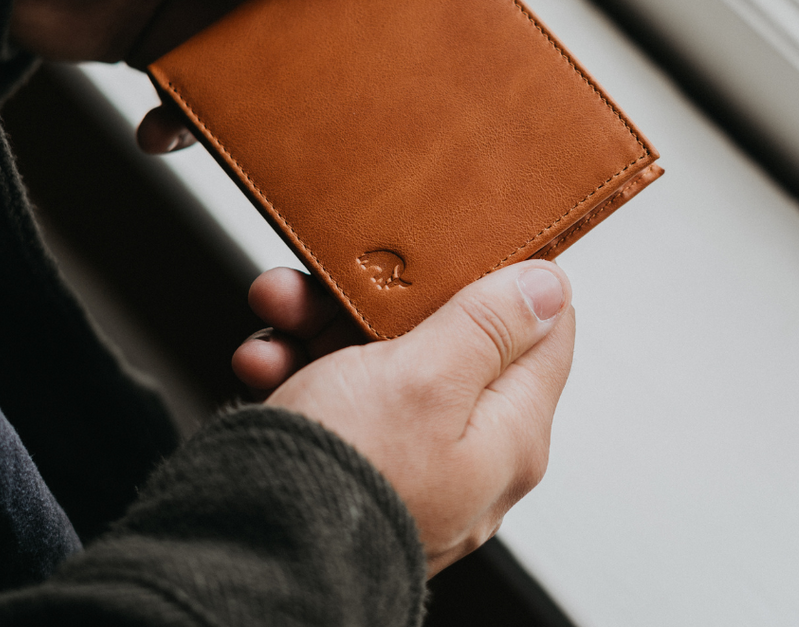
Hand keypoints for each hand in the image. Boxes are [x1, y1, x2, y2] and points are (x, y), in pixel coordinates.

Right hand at [248, 261, 574, 576]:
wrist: (248, 557)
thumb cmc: (345, 477)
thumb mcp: (423, 377)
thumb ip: (490, 327)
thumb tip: (550, 287)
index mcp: (508, 432)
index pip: (544, 332)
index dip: (507, 278)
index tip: (461, 242)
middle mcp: (468, 448)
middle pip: (447, 337)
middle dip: (385, 299)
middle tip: (337, 277)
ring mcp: (411, 457)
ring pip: (381, 359)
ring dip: (324, 325)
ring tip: (279, 311)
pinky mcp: (357, 462)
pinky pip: (340, 396)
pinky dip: (300, 370)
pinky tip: (265, 362)